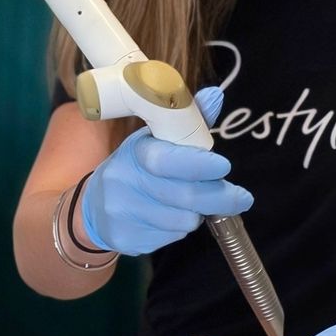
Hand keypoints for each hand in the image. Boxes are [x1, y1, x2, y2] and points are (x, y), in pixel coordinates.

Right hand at [78, 86, 251, 256]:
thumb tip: (216, 95)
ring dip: (197, 214)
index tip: (225, 167)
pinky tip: (170, 218)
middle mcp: (123, 181)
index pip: (166, 160)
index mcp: (135, 151)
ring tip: (192, 204)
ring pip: (182, 220)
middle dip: (219, 197)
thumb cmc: (137, 169)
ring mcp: (121, 213)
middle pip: (183, 195)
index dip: (198, 165)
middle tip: (242, 198)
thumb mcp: (155, 141)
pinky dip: (179, 229)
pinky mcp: (125, 239)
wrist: (93, 209)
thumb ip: (186, 121)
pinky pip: (170, 238)